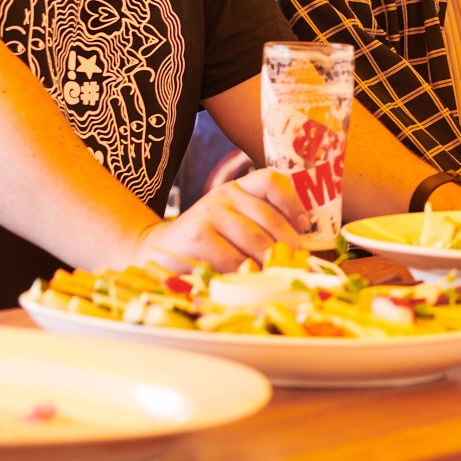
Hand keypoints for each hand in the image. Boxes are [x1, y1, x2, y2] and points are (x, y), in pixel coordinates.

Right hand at [132, 168, 303, 270]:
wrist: (157, 251)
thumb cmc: (207, 242)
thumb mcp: (234, 225)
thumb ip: (261, 227)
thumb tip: (300, 249)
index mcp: (239, 188)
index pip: (271, 180)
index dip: (292, 201)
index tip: (303, 225)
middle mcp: (225, 194)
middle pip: (269, 217)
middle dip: (286, 244)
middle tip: (292, 263)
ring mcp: (210, 213)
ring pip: (255, 239)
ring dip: (267, 261)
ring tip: (273, 275)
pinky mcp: (198, 235)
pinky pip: (233, 257)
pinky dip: (245, 272)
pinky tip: (247, 280)